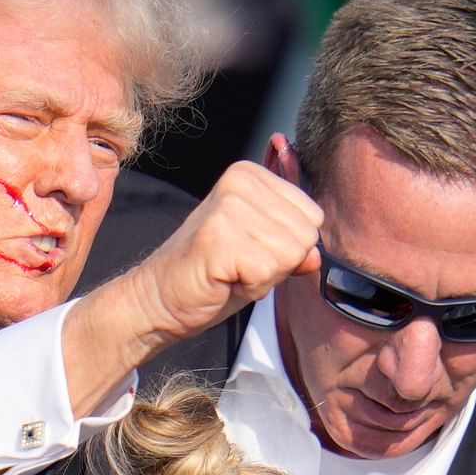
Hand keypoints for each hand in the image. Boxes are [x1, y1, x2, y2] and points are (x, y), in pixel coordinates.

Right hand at [122, 160, 321, 342]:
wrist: (159, 299)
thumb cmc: (211, 275)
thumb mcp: (262, 252)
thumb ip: (293, 245)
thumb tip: (316, 255)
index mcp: (251, 175)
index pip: (313, 216)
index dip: (288, 247)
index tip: (251, 252)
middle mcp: (240, 182)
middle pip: (306, 235)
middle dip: (279, 263)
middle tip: (240, 265)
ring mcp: (228, 207)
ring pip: (291, 254)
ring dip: (264, 277)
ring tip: (231, 272)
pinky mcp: (219, 237)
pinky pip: (268, 272)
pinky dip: (252, 288)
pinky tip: (225, 281)